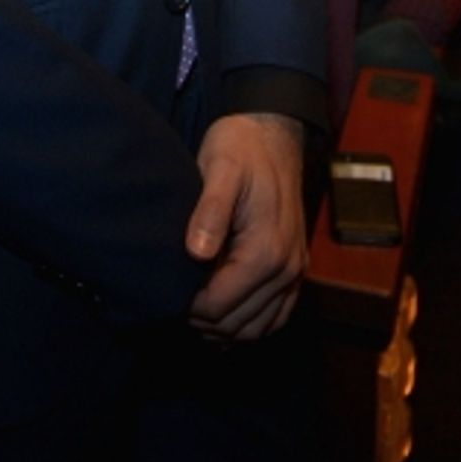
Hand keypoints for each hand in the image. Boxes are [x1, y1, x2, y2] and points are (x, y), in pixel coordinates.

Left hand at [185, 113, 306, 341]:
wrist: (273, 133)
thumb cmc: (240, 148)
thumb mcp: (220, 169)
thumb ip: (210, 211)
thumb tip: (197, 253)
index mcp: (266, 250)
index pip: (220, 305)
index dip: (189, 307)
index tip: (165, 291)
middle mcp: (286, 269)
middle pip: (238, 323)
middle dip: (202, 321)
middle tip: (171, 302)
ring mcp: (294, 271)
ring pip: (257, 328)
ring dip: (224, 328)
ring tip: (191, 311)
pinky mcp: (294, 268)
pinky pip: (275, 315)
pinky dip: (249, 323)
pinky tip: (223, 314)